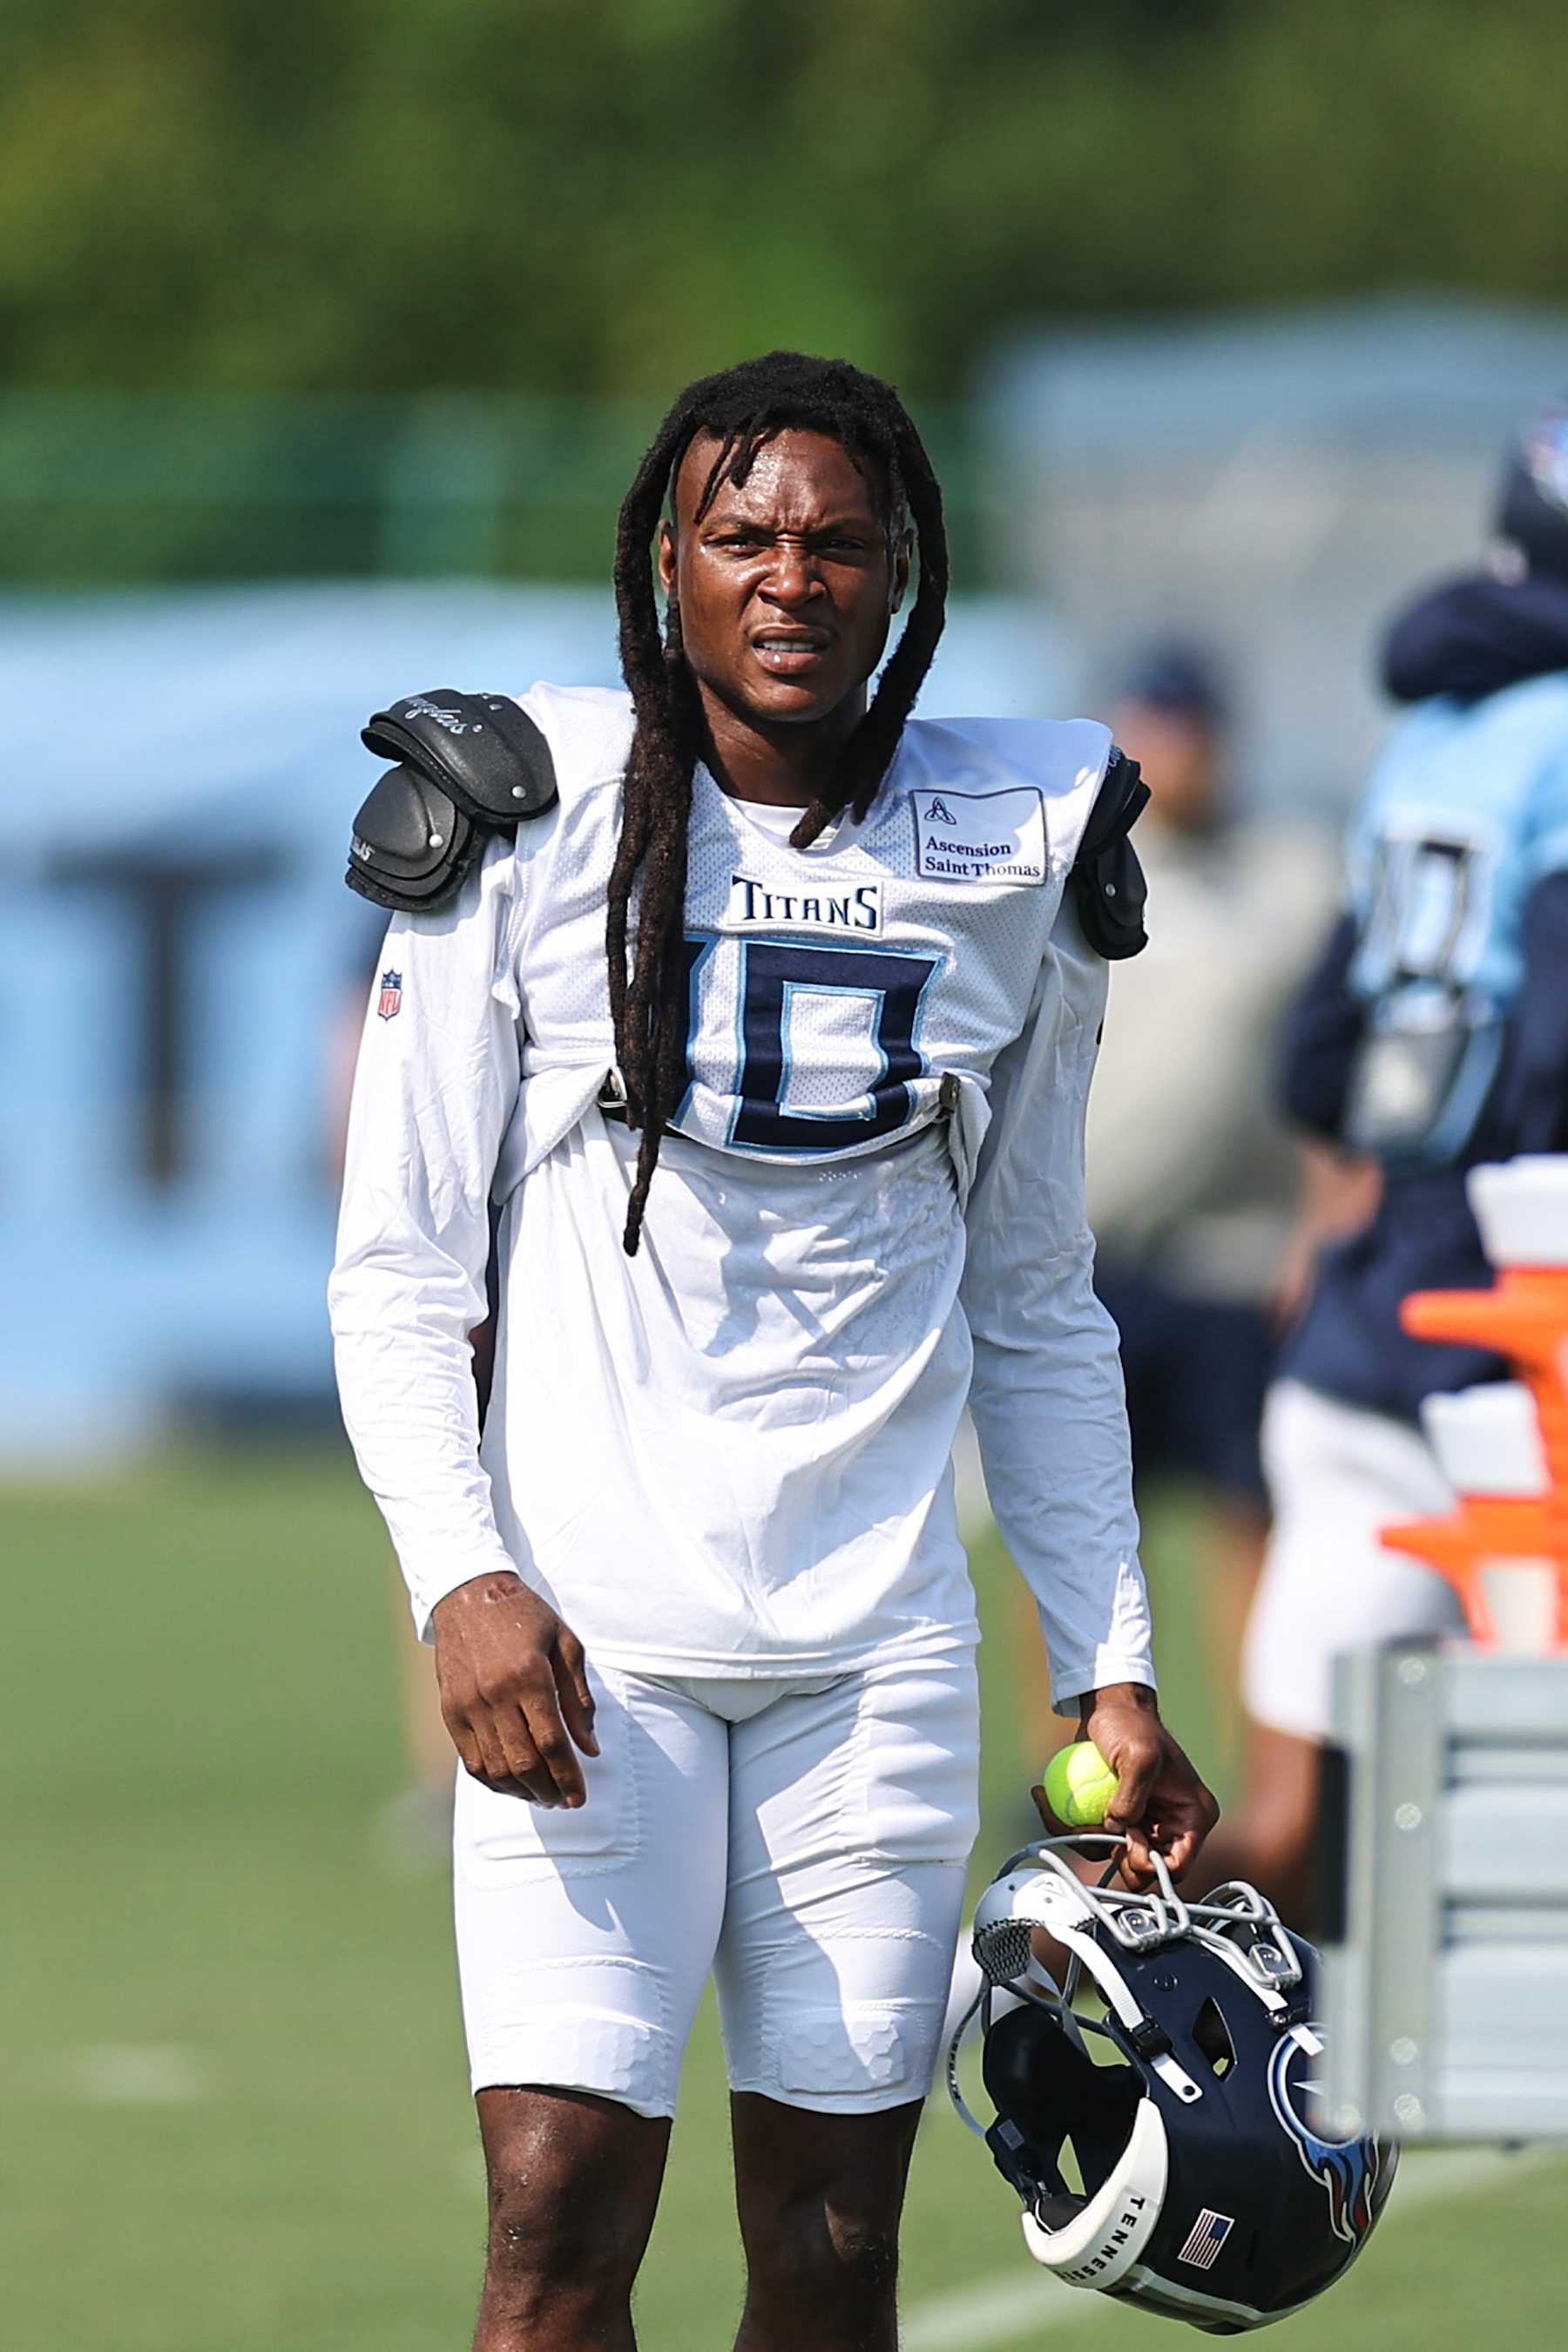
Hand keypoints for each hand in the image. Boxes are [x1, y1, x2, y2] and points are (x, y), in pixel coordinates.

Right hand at [432, 1571, 598, 1806]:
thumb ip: (579, 1699)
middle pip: (524, 1763)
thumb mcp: (565, 1644)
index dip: (569, 1777)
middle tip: (564, 1802)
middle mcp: (495, 1694)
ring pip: (496, 1767)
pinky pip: (471, 1760)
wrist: (468, 1593)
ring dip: (522, 1791)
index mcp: (529, 1675)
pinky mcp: (450, 1711)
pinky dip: (492, 1780)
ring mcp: (468, 1705)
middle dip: (548, 1791)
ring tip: (542, 1797)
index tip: (580, 1798)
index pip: (552, 1743)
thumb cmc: (525, 1616)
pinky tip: (511, 1785)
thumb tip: (591, 1748)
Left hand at [1032, 1684, 1217, 1889]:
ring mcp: (1140, 1824)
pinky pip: (1090, 1836)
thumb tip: (1117, 1828)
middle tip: (1095, 1823)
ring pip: (1109, 1855)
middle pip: (1140, 1869)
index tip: (1126, 1840)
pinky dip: (1065, 1823)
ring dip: (1080, 1836)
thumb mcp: (1140, 1755)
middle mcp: (1169, 1827)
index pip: (1175, 1867)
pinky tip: (1042, 1796)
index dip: (1148, 1866)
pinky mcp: (1114, 1818)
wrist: (1109, 1707)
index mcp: (1192, 1818)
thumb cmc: (1133, 1724)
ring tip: (1060, 1806)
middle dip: (1112, 1853)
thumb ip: (1131, 1797)